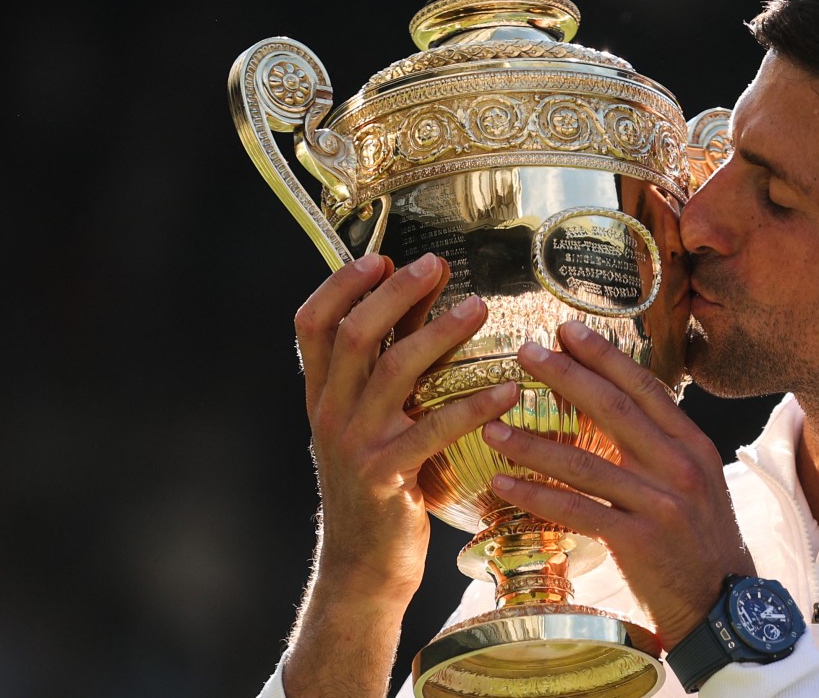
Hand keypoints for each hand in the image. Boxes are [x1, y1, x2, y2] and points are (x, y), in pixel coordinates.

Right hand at [284, 252, 520, 696]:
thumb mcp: (374, 420)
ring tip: (479, 308)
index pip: (311, 325)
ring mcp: (354, 445)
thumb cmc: (382, 481)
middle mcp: (330, 413)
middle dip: (395, 293)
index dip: (340, 285)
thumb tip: (424, 296)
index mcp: (321, 395)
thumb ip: (391, 364)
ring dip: (439, 334)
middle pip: (353, 336)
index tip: (380, 255)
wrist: (366, 564)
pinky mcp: (386, 477)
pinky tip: (507, 388)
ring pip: (393, 373)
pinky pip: (432, 430)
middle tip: (436, 265)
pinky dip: (472, 404)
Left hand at [480, 320, 754, 649]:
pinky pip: (578, 510)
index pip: (646, 388)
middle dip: (567, 376)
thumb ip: (662, 445)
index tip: (568, 330)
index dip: (605, 357)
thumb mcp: (696, 481)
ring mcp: (660, 503)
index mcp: (693, 445)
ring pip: (587, 462)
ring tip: (492, 426)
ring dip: (534, 442)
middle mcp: (679, 466)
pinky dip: (537, 495)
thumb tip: (619, 407)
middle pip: (615, 410)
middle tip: (525, 352)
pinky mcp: (639, 540)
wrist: (723, 604)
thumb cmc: (700, 540)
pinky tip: (504, 483)